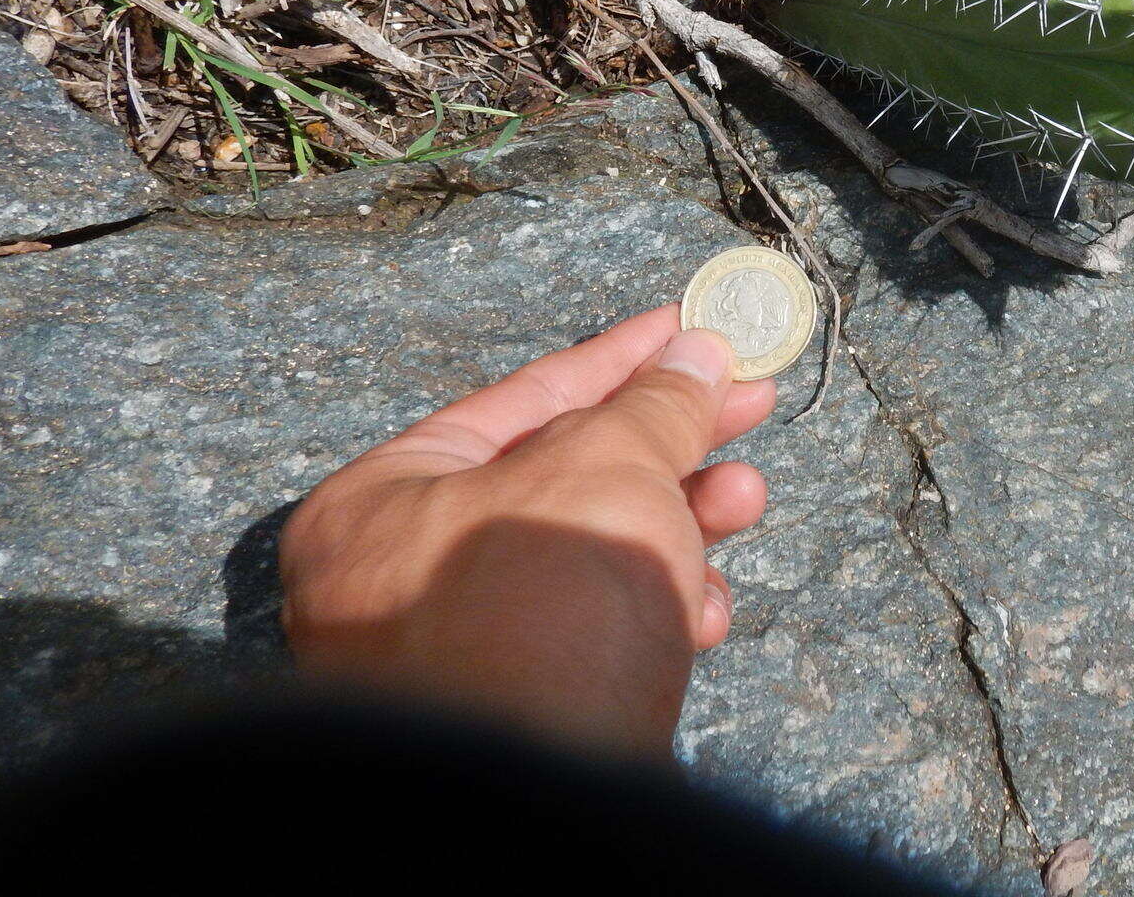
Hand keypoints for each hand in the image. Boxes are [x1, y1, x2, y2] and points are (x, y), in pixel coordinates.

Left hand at [277, 306, 773, 757]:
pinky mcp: (518, 712)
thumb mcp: (609, 468)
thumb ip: (653, 406)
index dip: (619, 359)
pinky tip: (706, 614)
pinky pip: (594, 635)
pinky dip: (656, 611)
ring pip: (589, 559)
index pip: (520, 400)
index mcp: (383, 502)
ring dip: (680, 526)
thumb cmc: (543, 605)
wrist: (531, 804)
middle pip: (562, 478)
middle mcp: (399, 577)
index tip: (692, 329)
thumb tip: (696, 353)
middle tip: (750, 409)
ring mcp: (458, 654)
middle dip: (669, 449)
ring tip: (746, 504)